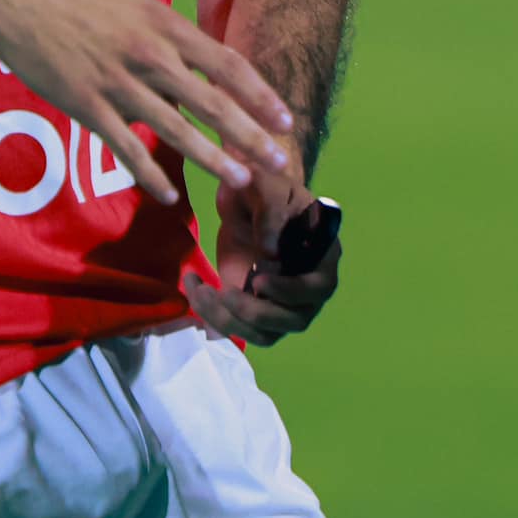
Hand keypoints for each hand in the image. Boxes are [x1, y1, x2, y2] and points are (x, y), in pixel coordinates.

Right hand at [0, 0, 294, 207]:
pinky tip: (168, 195)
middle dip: (251, 136)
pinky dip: (149, 174)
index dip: (260, 95)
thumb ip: (167, 36)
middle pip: (212, 101)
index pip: (226, 64)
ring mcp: (118, 82)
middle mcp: (149, 54)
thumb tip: (197, 67)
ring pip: (176, 129)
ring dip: (212, 159)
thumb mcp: (134, 3)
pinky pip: (126, 146)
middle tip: (281, 164)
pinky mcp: (86, 104)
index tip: (285, 119)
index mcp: (164, 25)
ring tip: (240, 182)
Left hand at [185, 171, 340, 346]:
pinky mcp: (253, 306)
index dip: (291, 292)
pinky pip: (241, 327)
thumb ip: (271, 214)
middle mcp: (307, 285)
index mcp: (322, 254)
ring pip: (266, 333)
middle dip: (258, 314)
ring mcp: (281, 301)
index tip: (259, 280)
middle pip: (295, 319)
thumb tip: (271, 255)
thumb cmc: (262, 184)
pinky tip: (195, 290)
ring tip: (201, 291)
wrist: (243, 194)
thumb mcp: (266, 186)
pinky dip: (214, 318)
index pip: (320, 287)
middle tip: (226, 293)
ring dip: (231, 321)